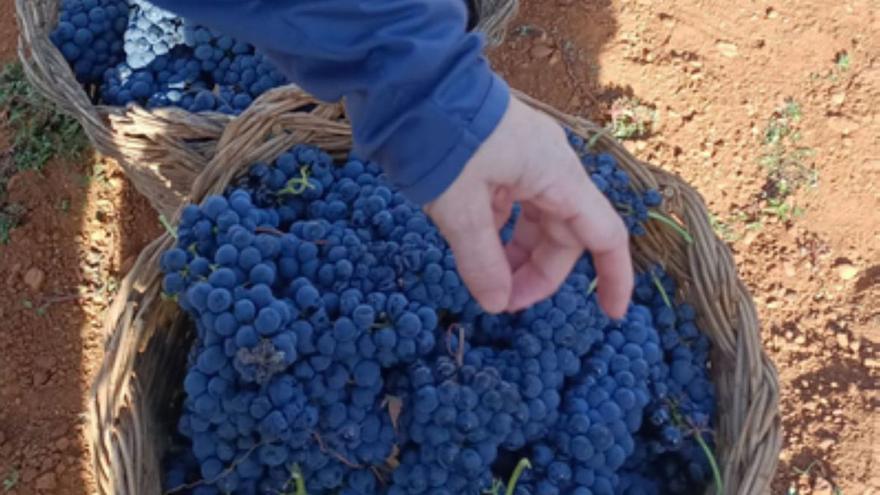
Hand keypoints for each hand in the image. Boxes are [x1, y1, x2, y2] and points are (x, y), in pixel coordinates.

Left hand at [425, 96, 632, 317]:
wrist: (416, 84)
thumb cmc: (445, 140)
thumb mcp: (460, 208)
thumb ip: (482, 260)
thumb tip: (496, 304)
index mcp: (557, 176)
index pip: (604, 235)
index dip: (614, 277)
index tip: (611, 316)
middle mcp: (552, 168)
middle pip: (564, 235)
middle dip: (538, 274)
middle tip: (501, 303)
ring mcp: (528, 160)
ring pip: (537, 222)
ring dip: (517, 254)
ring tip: (486, 279)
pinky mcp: (503, 157)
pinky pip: (514, 205)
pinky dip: (499, 231)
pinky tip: (474, 244)